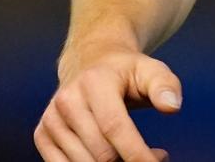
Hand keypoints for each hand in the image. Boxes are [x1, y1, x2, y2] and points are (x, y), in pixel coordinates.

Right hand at [35, 46, 181, 161]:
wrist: (89, 62)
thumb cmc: (126, 71)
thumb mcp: (151, 70)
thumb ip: (165, 86)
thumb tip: (172, 107)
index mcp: (94, 82)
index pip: (114, 127)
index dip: (136, 152)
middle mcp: (67, 101)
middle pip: (101, 152)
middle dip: (131, 161)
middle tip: (158, 154)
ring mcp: (50, 119)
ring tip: (138, 152)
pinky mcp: (42, 134)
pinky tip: (116, 157)